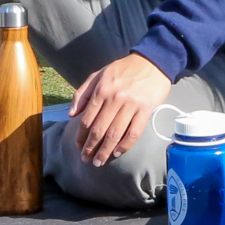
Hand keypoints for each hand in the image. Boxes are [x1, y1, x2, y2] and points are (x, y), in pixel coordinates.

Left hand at [67, 52, 171, 166]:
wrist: (153, 62)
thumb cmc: (124, 69)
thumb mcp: (99, 74)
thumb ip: (82, 93)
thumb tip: (71, 114)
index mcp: (101, 90)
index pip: (87, 119)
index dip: (81, 136)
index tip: (78, 146)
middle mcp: (115, 98)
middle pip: (99, 130)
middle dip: (90, 148)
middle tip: (86, 159)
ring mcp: (131, 105)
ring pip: (115, 134)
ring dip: (105, 151)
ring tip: (99, 161)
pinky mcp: (146, 110)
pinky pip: (134, 133)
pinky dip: (125, 145)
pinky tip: (117, 153)